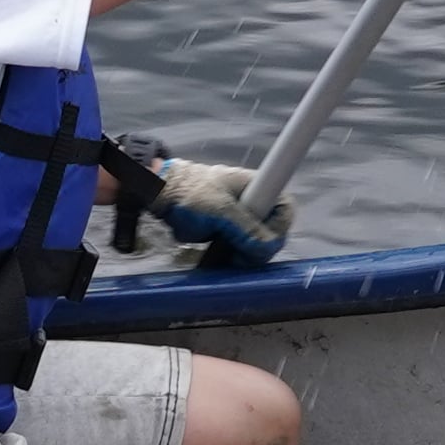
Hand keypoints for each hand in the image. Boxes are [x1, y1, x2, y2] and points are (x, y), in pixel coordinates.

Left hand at [137, 155, 291, 272]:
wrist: (159, 194)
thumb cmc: (189, 192)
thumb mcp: (219, 210)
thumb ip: (245, 229)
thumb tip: (266, 248)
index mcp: (259, 187)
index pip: (285, 209)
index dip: (279, 228)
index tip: (264, 242)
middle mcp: (254, 202)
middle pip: (272, 233)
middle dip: (257, 247)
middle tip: (238, 255)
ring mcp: (241, 219)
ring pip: (256, 246)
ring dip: (242, 254)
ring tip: (222, 253)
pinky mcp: (229, 232)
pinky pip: (239, 251)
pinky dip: (230, 257)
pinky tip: (217, 255)